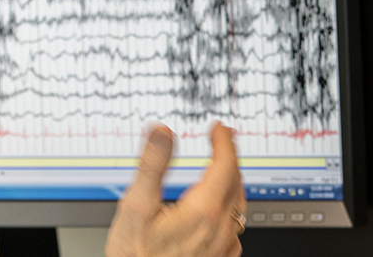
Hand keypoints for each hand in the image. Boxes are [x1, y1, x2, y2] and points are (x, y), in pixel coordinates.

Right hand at [105, 122, 244, 256]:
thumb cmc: (134, 255)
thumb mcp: (134, 206)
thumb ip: (152, 166)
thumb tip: (163, 132)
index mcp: (203, 212)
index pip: (226, 166)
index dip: (225, 142)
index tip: (219, 129)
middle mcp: (219, 231)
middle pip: (236, 184)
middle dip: (230, 158)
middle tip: (222, 140)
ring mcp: (222, 248)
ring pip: (238, 206)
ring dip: (232, 182)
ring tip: (223, 169)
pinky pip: (234, 228)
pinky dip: (229, 207)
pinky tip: (217, 209)